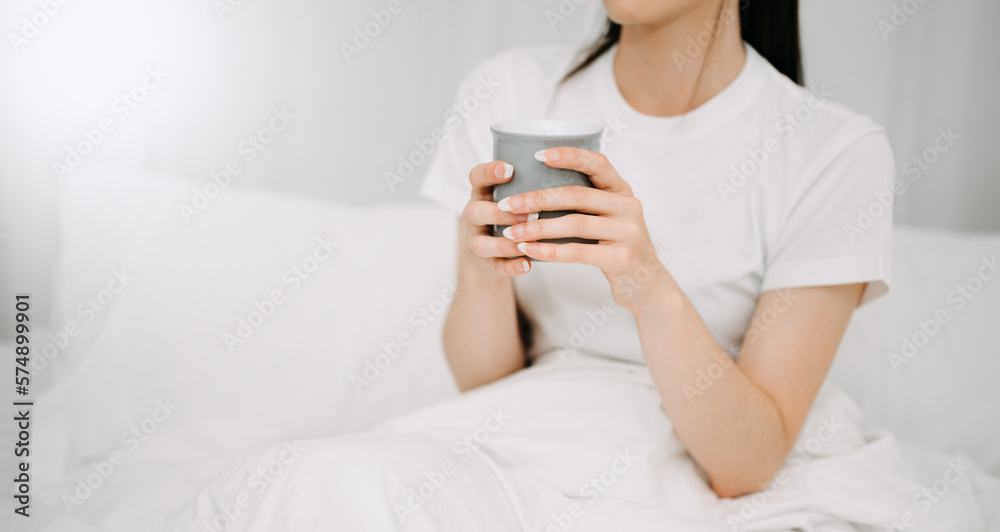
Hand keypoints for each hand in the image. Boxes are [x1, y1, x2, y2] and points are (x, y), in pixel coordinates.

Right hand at [461, 161, 534, 277]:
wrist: (495, 249)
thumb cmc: (514, 211)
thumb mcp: (515, 192)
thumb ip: (530, 181)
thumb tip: (568, 161)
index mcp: (483, 192)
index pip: (476, 177)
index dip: (489, 172)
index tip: (510, 169)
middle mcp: (475, 214)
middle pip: (475, 211)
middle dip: (499, 213)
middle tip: (526, 214)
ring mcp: (478, 239)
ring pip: (481, 243)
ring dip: (505, 243)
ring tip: (528, 242)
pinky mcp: (486, 262)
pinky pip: (494, 266)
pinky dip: (511, 267)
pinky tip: (527, 265)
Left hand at [496, 147, 669, 308]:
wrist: (646, 285)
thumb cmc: (615, 247)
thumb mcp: (608, 218)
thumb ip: (586, 202)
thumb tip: (533, 188)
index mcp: (622, 190)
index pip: (597, 163)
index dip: (569, 156)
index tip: (537, 155)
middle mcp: (629, 206)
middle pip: (577, 195)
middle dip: (537, 199)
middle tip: (507, 205)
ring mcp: (629, 232)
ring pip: (575, 224)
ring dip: (538, 228)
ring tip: (511, 234)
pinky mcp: (623, 258)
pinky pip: (579, 252)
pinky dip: (550, 251)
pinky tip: (529, 251)